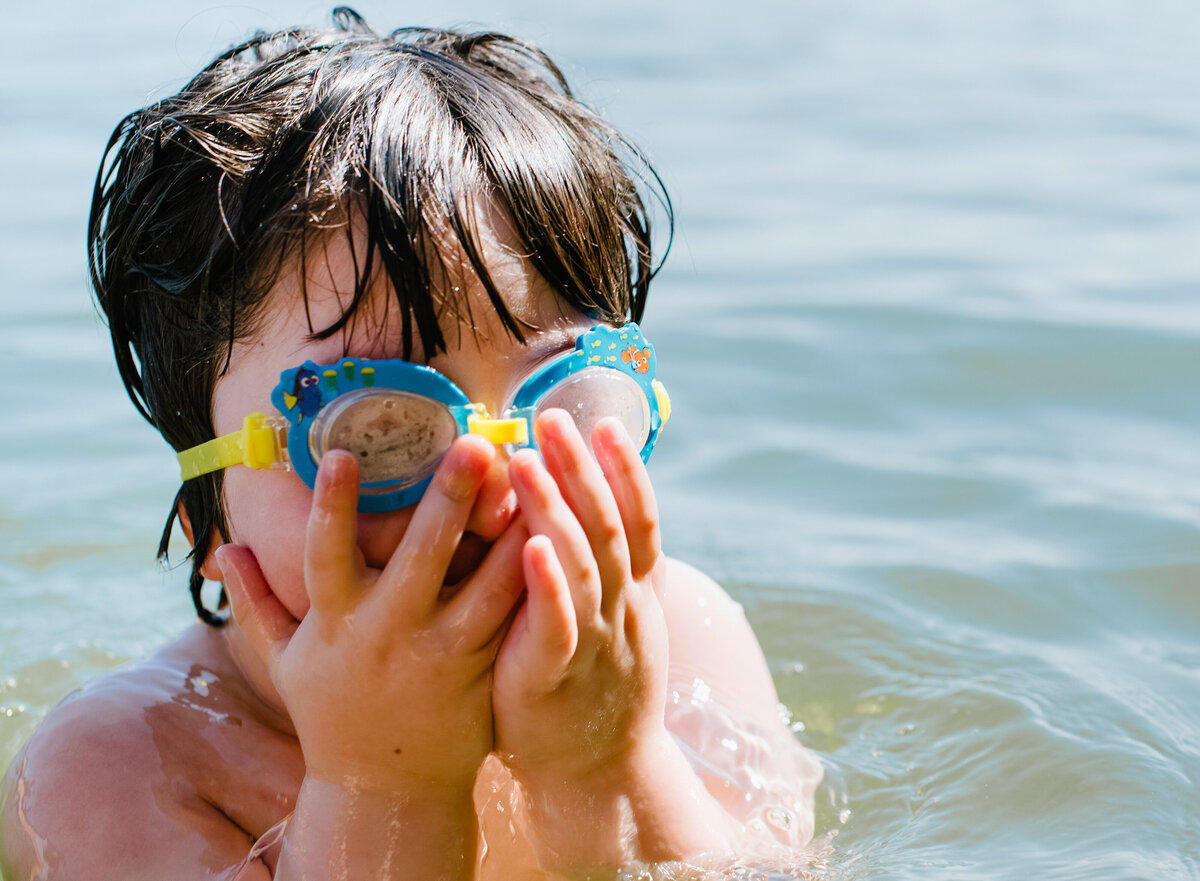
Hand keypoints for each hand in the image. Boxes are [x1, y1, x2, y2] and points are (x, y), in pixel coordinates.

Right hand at [217, 436, 526, 792]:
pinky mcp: (480, 670)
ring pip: (481, 586)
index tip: (342, 453)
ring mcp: (439, 653)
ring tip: (534, 480)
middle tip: (474, 445)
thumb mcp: (285, 664)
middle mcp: (387, 632)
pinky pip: (511, 618)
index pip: (325, 554)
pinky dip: (532, 578)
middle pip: (419, 557)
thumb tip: (224, 550)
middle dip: (446, 499)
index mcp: (335, 622)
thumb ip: (255, 605)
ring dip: (509, 533)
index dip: (332, 505)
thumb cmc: (333, 714)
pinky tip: (556, 536)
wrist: (385, 792)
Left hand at [493, 409, 669, 780]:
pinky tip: (530, 547)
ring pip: (583, 563)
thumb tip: (596, 511)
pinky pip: (559, 624)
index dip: (622, 468)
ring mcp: (597, 640)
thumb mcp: (615, 622)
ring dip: (555, 508)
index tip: (601, 421)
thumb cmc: (593, 686)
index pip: (637, 517)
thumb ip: (609, 569)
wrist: (600, 775)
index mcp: (635, 592)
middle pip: (607, 525)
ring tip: (524, 460)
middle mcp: (624, 607)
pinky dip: (550, 584)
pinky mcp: (560, 675)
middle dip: (580, 468)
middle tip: (550, 416)